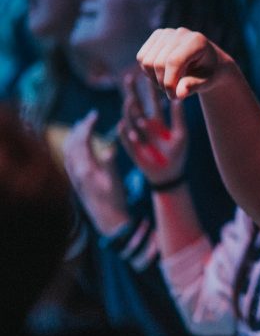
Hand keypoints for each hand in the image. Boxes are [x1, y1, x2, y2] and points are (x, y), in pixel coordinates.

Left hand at [64, 110, 129, 235]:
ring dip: (73, 136)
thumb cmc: (115, 201)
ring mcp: (73, 177)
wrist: (107, 220)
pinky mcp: (75, 182)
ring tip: (81, 126)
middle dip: (80, 128)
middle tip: (90, 117)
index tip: (95, 114)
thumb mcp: (115, 181)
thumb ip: (110, 163)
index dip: (88, 126)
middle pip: (72, 143)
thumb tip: (110, 148)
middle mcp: (75, 171)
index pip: (83, 141)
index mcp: (85, 169)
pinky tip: (77, 147)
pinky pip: (68, 159)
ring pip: (68, 151)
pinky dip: (71, 147)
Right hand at [118, 72, 187, 185]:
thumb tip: (180, 98)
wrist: (170, 174)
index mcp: (157, 121)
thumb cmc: (177, 154)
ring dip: (130, 111)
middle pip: (136, 106)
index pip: (152, 102)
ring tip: (131, 100)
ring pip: (129, 120)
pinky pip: (127, 141)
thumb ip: (179, 118)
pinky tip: (125, 126)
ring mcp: (137, 137)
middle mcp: (144, 126)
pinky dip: (126, 133)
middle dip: (132, 92)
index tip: (146, 75)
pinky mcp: (133, 149)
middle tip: (129, 77)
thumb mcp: (181, 134)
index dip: (148, 89)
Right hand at [137, 27, 234, 99]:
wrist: (208, 61)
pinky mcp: (156, 36)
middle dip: (163, 83)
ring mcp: (167, 32)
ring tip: (170, 84)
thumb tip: (179, 94)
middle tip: (174, 93)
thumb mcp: (206, 83)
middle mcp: (181, 33)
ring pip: (146, 61)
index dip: (169, 82)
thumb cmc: (207, 73)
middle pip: (158, 63)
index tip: (174, 97)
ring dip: (155, 79)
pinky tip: (163, 75)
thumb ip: (193, 86)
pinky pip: (141, 58)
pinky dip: (148, 71)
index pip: (174, 62)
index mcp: (197, 41)